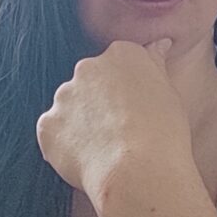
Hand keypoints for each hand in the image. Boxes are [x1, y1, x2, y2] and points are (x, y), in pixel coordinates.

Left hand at [36, 38, 191, 199]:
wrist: (137, 171)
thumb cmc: (162, 132)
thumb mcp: (169, 92)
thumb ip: (155, 66)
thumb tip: (158, 45)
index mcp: (121, 54)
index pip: (120, 63)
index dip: (126, 88)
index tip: (134, 107)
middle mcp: (88, 67)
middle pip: (91, 81)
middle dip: (100, 102)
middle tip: (119, 129)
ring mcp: (64, 96)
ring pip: (70, 107)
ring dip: (81, 122)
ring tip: (103, 148)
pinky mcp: (47, 125)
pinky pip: (54, 132)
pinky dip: (65, 144)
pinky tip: (87, 158)